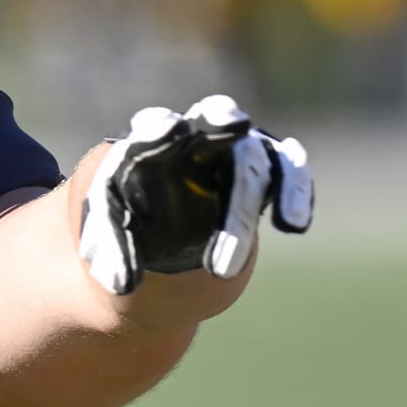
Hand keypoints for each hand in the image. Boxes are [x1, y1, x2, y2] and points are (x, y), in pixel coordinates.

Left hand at [78, 95, 311, 295]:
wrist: (168, 218)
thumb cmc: (137, 217)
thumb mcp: (112, 233)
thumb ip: (112, 252)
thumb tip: (124, 287)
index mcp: (150, 145)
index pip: (152, 128)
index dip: (159, 128)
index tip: (166, 129)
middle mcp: (198, 136)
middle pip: (212, 120)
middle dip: (221, 119)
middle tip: (231, 121)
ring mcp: (238, 148)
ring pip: (250, 162)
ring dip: (238, 216)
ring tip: (220, 271)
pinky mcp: (271, 166)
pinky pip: (289, 172)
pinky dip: (294, 194)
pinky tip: (292, 224)